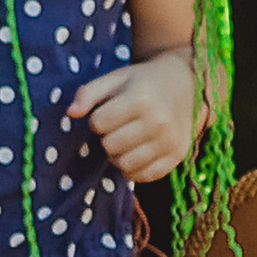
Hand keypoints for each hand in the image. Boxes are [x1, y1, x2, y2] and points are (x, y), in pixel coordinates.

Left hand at [68, 49, 196, 182]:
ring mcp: (169, 142)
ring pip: (125, 165)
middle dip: (107, 138)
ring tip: (125, 141)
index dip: (97, 119)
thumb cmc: (142, 82)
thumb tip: (71, 113)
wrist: (185, 84)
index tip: (109, 112)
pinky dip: (134, 169)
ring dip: (118, 155)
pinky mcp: (177, 156)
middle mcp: (158, 122)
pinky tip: (136, 153)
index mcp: (141, 100)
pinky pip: (144, 176)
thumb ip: (88, 93)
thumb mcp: (115, 79)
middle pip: (110, 146)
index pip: (98, 123)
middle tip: (117, 128)